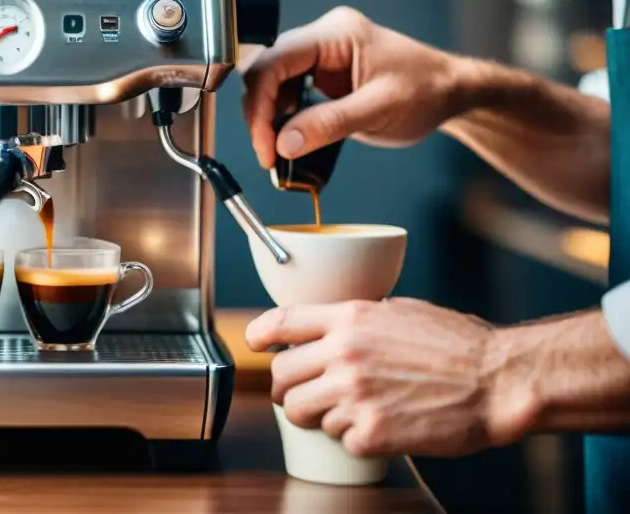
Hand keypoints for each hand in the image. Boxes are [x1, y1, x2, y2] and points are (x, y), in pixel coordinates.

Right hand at [242, 7, 465, 168]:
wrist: (450, 92)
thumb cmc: (427, 91)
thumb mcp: (380, 110)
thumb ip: (329, 124)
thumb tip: (284, 143)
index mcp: (336, 33)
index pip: (276, 60)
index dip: (262, 104)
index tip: (265, 143)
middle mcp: (323, 38)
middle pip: (266, 70)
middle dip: (260, 113)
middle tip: (267, 152)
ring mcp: (320, 55)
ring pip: (271, 82)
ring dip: (268, 117)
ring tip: (276, 150)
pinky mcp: (321, 74)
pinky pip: (286, 91)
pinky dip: (281, 117)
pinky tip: (288, 138)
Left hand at [245, 298, 521, 457]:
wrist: (498, 381)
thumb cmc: (459, 346)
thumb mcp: (400, 312)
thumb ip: (359, 320)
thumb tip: (332, 329)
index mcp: (350, 319)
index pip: (281, 322)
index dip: (259, 334)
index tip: (254, 342)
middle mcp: (344, 354)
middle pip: (281, 376)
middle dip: (286, 388)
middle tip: (300, 394)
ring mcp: (354, 395)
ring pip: (302, 412)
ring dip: (317, 415)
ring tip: (343, 412)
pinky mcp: (370, 432)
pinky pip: (339, 439)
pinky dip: (353, 438)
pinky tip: (377, 427)